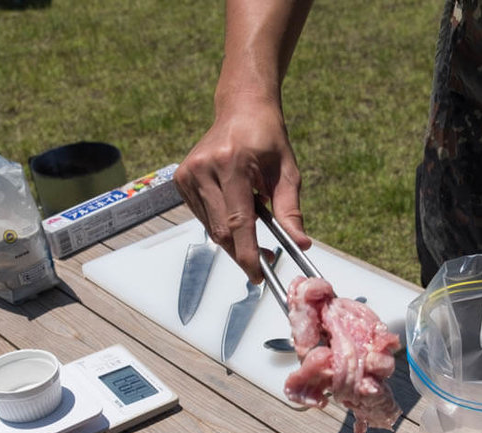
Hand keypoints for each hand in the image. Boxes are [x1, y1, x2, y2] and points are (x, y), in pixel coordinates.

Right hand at [174, 94, 311, 282]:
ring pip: (211, 227)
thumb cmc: (268, 139)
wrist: (242, 108)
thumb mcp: (287, 172)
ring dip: (233, 239)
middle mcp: (205, 168)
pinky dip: (221, 224)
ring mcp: (189, 173)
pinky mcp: (181, 179)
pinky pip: (203, 217)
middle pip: (222, 230)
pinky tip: (236, 210)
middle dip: (243, 252)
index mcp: (232, 164)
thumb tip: (301, 244)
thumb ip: (290, 210)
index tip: (259, 274)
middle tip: (264, 263)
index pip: (239, 221)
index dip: (248, 253)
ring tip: (255, 227)